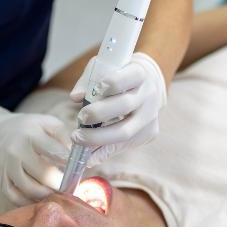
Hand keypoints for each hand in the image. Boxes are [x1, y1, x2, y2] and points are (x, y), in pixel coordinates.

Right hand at [0, 99, 71, 206]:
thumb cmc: (27, 129)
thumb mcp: (46, 123)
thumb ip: (64, 137)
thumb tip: (81, 158)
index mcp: (31, 135)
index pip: (55, 152)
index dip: (71, 164)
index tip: (79, 170)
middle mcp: (16, 152)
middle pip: (45, 175)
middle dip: (62, 184)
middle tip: (72, 187)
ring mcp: (7, 169)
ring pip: (32, 190)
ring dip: (50, 195)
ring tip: (59, 193)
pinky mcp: (0, 182)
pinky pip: (18, 199)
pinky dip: (33, 201)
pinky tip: (43, 197)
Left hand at [68, 52, 165, 166]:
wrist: (147, 88)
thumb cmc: (119, 76)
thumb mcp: (105, 69)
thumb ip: (89, 80)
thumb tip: (76, 97)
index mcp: (139, 73)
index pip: (128, 77)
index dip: (112, 83)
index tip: (95, 89)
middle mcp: (148, 95)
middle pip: (124, 106)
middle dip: (98, 113)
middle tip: (80, 118)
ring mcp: (150, 116)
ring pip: (125, 132)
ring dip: (98, 138)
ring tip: (78, 138)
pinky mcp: (149, 133)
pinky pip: (124, 146)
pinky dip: (103, 153)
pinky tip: (88, 157)